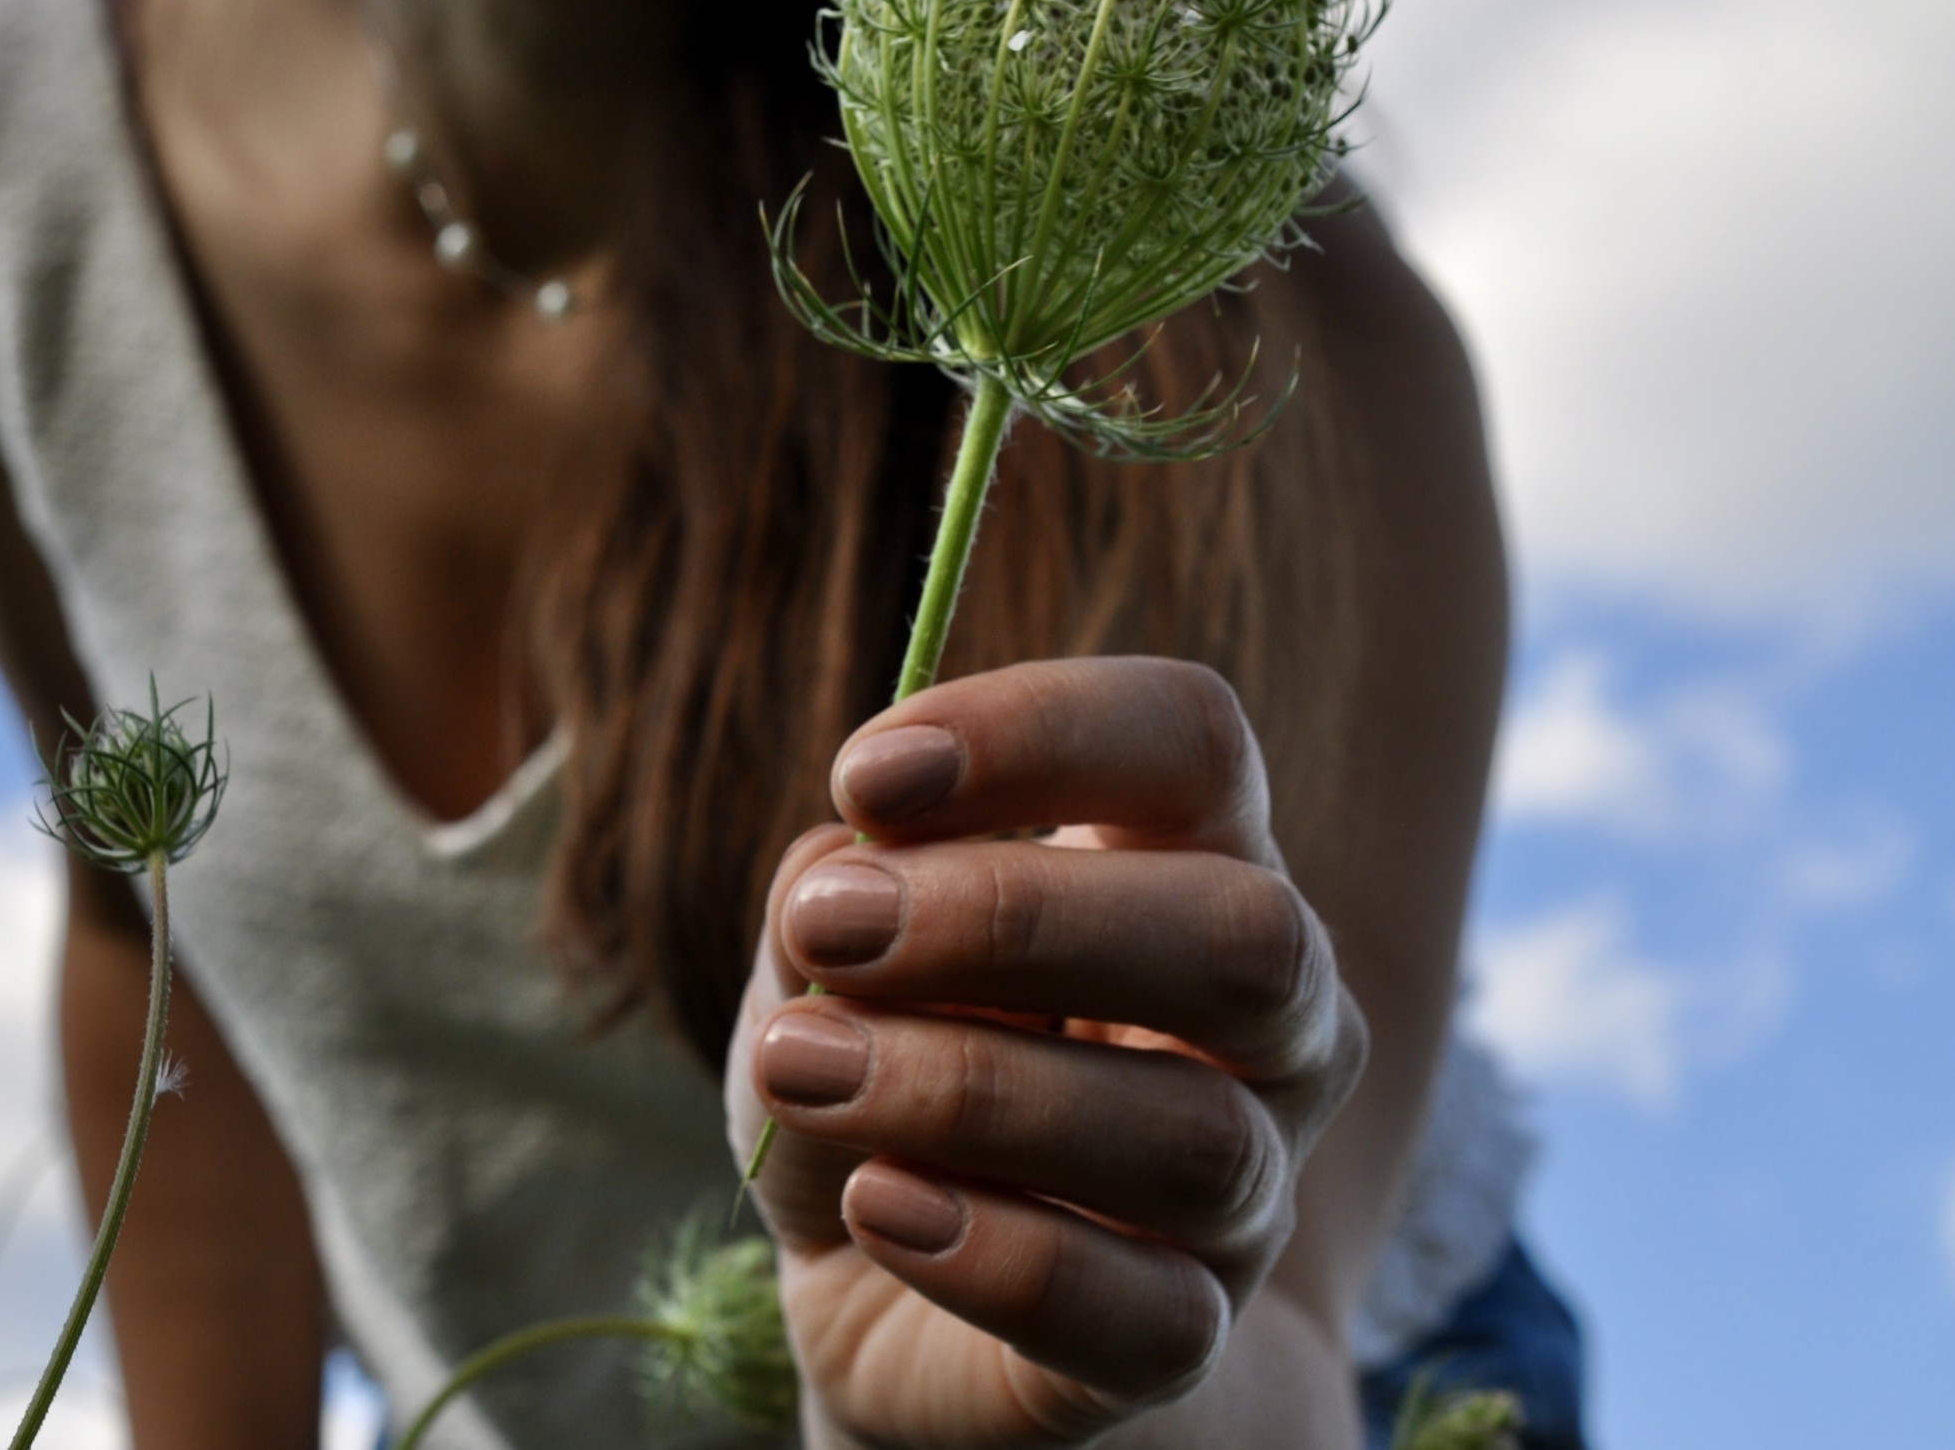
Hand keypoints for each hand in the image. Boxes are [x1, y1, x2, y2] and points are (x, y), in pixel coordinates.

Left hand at [726, 658, 1367, 1449]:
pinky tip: (876, 1207)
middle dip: (1014, 917)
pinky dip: (993, 1254)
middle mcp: (1268, 1019)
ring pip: (1193, 1139)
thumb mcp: (822, 961)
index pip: (1196, 742)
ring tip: (803, 1070)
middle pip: (1246, 933)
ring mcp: (1250, 1193)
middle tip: (829, 930)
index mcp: (1188, 862)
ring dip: (964, 1090)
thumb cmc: (877, 1071)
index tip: (868, 774)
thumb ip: (832, 892)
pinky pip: (1153, 1317)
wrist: (880, 1297)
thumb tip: (846, 871)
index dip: (1044, 732)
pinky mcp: (1190, 1340)